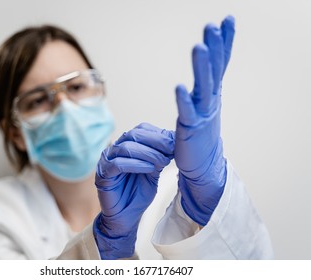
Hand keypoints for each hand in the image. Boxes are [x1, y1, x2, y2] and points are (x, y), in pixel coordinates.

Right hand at [93, 123, 174, 258]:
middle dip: (155, 141)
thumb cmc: (138, 193)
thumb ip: (159, 156)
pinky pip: (118, 164)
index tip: (175, 142)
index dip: (158, 134)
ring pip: (126, 148)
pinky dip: (135, 164)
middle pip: (133, 135)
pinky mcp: (103, 174)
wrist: (126, 216)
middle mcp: (115, 149)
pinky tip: (150, 168)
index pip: (141, 130)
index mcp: (127, 145)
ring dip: (147, 153)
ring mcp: (107, 160)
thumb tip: (174, 142)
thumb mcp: (154, 171)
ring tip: (163, 161)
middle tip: (171, 148)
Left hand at [174, 16, 234, 225]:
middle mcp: (209, 100)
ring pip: (203, 87)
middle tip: (213, 27)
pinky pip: (186, 112)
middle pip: (213, 70)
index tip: (227, 20)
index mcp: (212, 93)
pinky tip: (179, 87)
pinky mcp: (190, 128)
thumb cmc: (201, 131)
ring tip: (199, 47)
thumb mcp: (206, 102)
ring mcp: (201, 114)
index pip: (220, 63)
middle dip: (214, 48)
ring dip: (201, 68)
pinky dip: (183, 101)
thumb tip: (206, 64)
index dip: (224, 42)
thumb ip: (206, 83)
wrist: (203, 163)